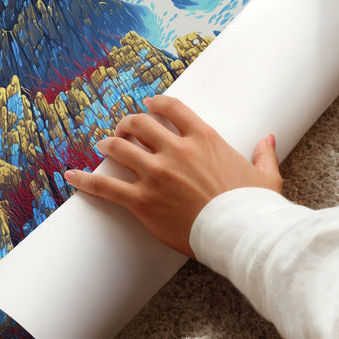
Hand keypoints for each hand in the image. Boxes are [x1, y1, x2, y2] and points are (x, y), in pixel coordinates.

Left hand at [64, 95, 281, 257]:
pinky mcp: (142, 201)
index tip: (149, 105)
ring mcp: (156, 174)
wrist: (242, 235)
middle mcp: (176, 150)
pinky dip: (85, 180)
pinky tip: (70, 176)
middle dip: (127, 124)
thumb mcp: (266, 176)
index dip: (156, 104)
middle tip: (122, 128)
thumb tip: (268, 139)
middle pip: (140, 125)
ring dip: (108, 144)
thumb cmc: (255, 208)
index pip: (172, 109)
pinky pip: (105, 186)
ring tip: (102, 145)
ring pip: (120, 148)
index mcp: (204, 139)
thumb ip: (264, 154)